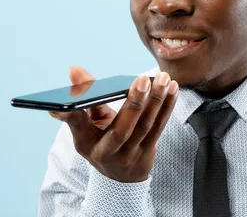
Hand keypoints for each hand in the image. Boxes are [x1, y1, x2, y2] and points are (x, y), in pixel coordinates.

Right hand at [49, 66, 178, 182]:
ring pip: (146, 126)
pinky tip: (173, 89)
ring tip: (164, 80)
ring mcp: (131, 154)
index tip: (73, 93)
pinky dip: (167, 106)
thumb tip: (75, 70)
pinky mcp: (148, 151)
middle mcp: (109, 152)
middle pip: (123, 128)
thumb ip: (85, 97)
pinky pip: (159, 127)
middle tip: (143, 80)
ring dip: (157, 100)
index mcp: (87, 143)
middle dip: (135, 102)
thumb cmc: (100, 142)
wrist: (119, 176)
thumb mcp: (86, 125)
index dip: (75, 110)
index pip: (78, 124)